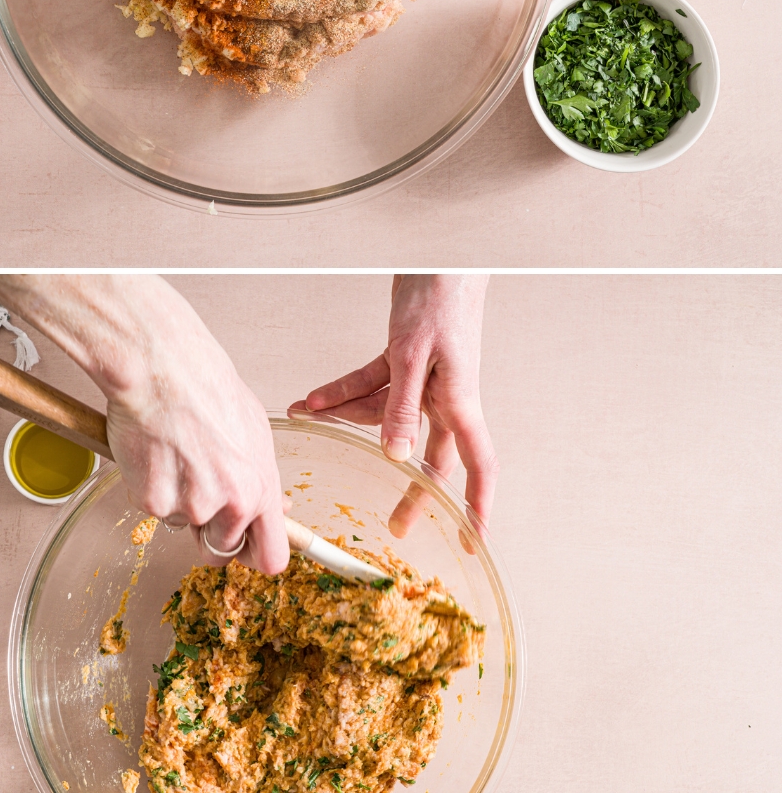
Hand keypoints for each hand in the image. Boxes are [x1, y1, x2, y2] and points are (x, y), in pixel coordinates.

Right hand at [0, 275, 289, 573]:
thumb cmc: (209, 391)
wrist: (164, 369)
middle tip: (198, 490)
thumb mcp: (255, 434)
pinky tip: (156, 453)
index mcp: (261, 489)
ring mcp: (191, 507)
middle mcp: (231, 505)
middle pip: (220, 552)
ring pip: (184, 527)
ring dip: (179, 503)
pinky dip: (151, 489)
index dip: (255, 557)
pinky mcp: (154, 502)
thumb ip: (261, 478)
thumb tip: (275, 508)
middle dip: (209, 532)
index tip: (246, 550)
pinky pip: (154, 511)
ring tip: (177, 455)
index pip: (271, 559)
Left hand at [288, 275, 497, 538]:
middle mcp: (445, 397)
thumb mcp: (414, 355)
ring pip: (387, 416)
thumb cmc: (441, 299)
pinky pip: (372, 384)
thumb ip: (401, 406)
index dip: (478, 505)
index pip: (478, 467)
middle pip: (429, 454)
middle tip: (396, 524)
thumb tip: (395, 456)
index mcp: (460, 402)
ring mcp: (425, 379)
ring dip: (348, 420)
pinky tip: (315, 399)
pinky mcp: (405, 357)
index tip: (473, 537)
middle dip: (411, 489)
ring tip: (313, 423)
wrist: (440, 255)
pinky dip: (344, 391)